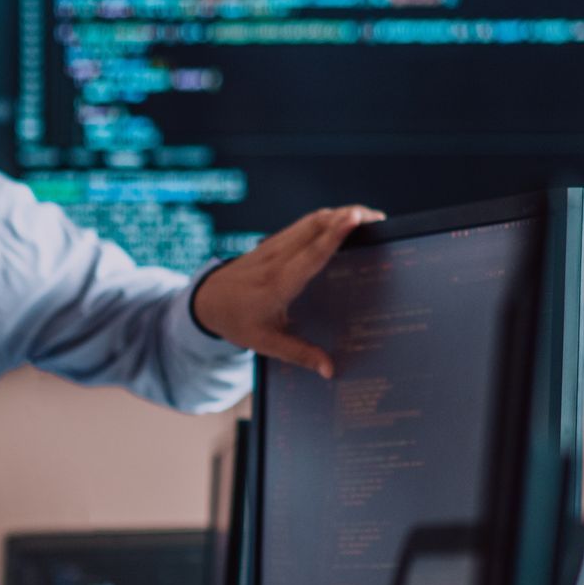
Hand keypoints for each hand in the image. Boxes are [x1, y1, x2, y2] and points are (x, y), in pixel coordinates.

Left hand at [191, 204, 384, 377]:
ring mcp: (273, 247)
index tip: (355, 218)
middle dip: (347, 216)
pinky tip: (342, 222)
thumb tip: (330, 370)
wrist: (206, 301)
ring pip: (309, 221)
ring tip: (367, 217)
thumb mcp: (266, 343)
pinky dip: (325, 219)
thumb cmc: (237, 322)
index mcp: (277, 285)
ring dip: (338, 214)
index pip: (311, 254)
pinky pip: (302, 224)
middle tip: (377, 218)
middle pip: (315, 227)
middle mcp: (276, 260)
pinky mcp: (273, 242)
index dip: (335, 235)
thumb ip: (300, 354)